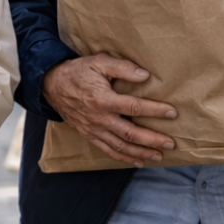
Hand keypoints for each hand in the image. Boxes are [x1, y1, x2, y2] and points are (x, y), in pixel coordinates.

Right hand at [42, 54, 175, 166]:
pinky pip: (107, 150)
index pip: (134, 107)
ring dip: (141, 152)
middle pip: (130, 133)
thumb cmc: (78, 71)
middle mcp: (99, 118)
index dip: (154, 111)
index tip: (172, 113)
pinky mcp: (88, 135)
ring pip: (120, 146)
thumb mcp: (99, 62)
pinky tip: (137, 161)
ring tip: (159, 156)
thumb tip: (145, 75)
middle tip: (171, 143)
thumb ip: (122, 68)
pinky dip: (123, 158)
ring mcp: (93, 129)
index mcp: (103, 100)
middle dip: (152, 139)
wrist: (51, 85)